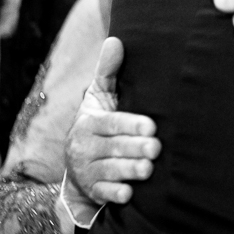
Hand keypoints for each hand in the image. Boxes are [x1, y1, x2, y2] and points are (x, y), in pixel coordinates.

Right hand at [64, 37, 160, 205]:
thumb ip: (109, 71)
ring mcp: (88, 171)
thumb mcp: (99, 97)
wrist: (78, 163)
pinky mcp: (94, 191)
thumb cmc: (98, 123)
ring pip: (109, 171)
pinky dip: (116, 194)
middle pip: (113, 148)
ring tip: (148, 168)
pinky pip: (103, 194)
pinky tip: (129, 194)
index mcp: (89, 123)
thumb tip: (116, 40)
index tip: (151, 125)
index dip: (130, 124)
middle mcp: (85, 147)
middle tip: (155, 148)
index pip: (111, 123)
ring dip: (129, 171)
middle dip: (135, 148)